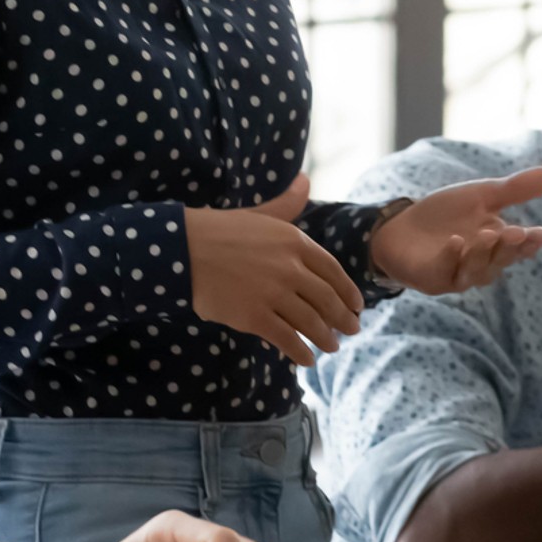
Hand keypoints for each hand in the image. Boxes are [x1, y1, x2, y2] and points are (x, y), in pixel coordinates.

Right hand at [185, 175, 363, 366]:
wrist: (183, 250)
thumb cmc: (219, 230)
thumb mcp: (259, 213)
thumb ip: (286, 204)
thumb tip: (304, 180)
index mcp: (295, 242)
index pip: (333, 271)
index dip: (348, 291)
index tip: (357, 305)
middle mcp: (290, 268)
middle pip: (327, 299)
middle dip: (343, 318)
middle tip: (353, 329)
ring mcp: (273, 294)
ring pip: (311, 322)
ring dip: (326, 338)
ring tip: (332, 346)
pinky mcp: (254, 316)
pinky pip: (286, 339)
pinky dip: (300, 352)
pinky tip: (307, 360)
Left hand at [369, 167, 541, 294]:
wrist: (401, 227)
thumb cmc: (446, 214)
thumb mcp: (482, 195)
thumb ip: (515, 189)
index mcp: (498, 244)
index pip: (520, 247)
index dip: (531, 242)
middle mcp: (482, 264)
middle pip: (501, 260)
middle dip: (509, 247)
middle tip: (517, 232)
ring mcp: (458, 274)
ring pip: (476, 270)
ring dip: (483, 253)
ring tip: (488, 233)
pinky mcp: (433, 278)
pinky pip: (445, 271)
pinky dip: (451, 257)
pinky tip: (456, 242)